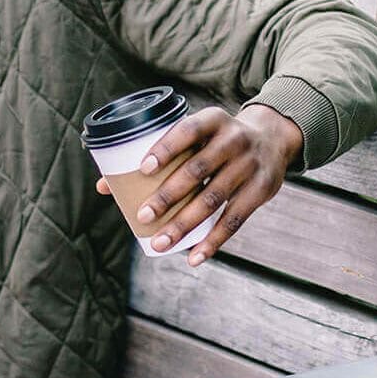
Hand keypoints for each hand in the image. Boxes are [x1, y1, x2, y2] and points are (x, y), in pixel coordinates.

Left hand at [93, 105, 301, 266]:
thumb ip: (158, 154)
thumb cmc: (216, 139)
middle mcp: (234, 140)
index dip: (165, 148)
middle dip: (168, 196)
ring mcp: (249, 166)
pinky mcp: (261, 191)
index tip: (143, 168)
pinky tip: (194, 257)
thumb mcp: (196, 134)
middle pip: (198, 170)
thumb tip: (103, 186)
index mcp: (213, 120)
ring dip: (184, 224)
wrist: (273, 138)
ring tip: (159, 243)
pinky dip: (213, 241)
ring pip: (213, 199)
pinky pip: (234, 220)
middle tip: (143, 216)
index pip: (187, 131)